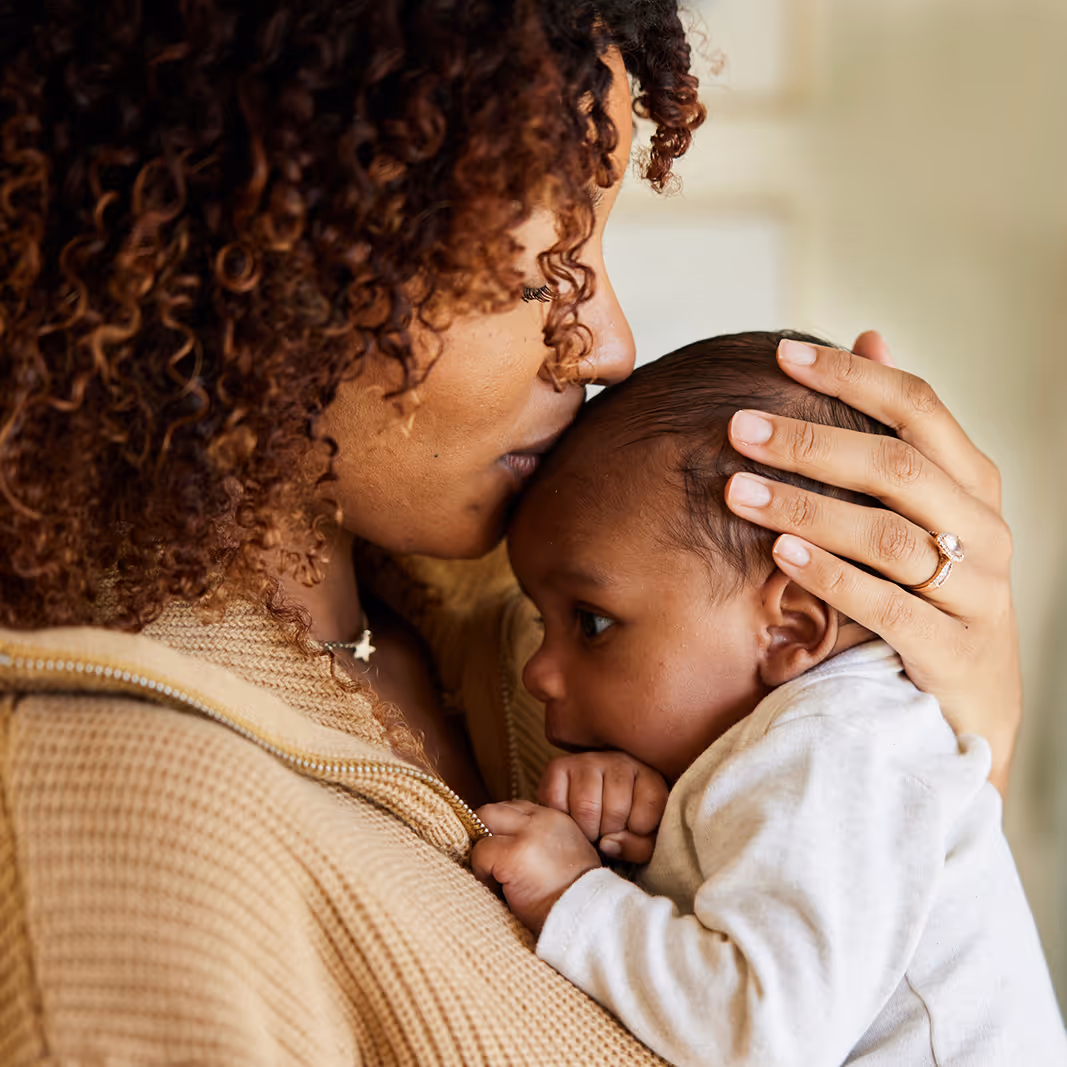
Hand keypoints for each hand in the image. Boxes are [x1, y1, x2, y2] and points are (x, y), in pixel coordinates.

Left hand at [472, 801, 599, 933]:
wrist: (586, 920)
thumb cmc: (574, 898)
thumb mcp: (567, 855)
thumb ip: (541, 840)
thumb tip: (507, 841)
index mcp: (556, 818)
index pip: (514, 809)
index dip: (502, 830)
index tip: (503, 853)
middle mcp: (542, 819)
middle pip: (493, 810)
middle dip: (485, 834)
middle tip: (491, 863)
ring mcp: (527, 834)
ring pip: (483, 824)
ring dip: (483, 852)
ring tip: (498, 879)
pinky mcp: (513, 854)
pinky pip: (480, 853)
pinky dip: (482, 872)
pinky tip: (501, 891)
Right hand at [537, 751, 668, 863]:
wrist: (592, 809)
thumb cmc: (623, 826)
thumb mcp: (644, 839)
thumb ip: (639, 847)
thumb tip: (607, 843)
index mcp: (648, 775)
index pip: (651, 806)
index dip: (640, 831)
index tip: (632, 832)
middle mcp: (619, 761)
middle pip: (616, 809)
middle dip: (609, 833)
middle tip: (606, 833)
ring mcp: (587, 761)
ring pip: (586, 807)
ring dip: (586, 830)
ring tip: (590, 829)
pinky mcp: (558, 766)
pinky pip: (557, 802)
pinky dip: (562, 820)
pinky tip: (571, 818)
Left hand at [724, 332, 1019, 795]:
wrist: (974, 700)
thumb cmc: (934, 586)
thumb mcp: (924, 506)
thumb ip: (897, 431)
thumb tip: (870, 336)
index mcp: (973, 482)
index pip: (919, 407)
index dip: (852, 376)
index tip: (783, 354)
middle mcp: (984, 527)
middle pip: (897, 466)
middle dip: (811, 442)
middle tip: (739, 428)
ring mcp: (975, 591)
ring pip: (887, 535)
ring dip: (807, 508)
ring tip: (738, 491)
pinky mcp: (952, 649)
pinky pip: (888, 605)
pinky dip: (831, 575)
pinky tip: (779, 553)